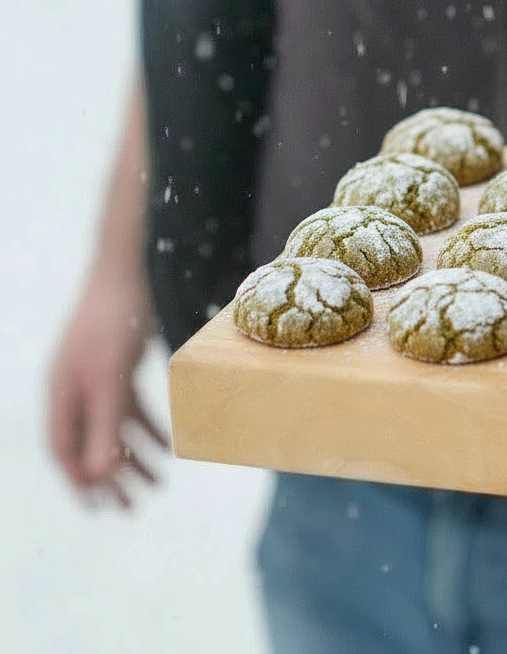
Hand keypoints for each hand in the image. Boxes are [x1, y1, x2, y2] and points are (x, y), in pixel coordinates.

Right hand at [48, 264, 167, 508]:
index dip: (81, 481)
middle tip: (131, 510)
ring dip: (134, 457)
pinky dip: (147, 428)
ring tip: (158, 487)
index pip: (65, 452)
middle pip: (90, 444)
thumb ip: (104, 428)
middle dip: (110, 479)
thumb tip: (97, 477)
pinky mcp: (118, 366)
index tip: (102, 507)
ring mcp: (96, 379)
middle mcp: (74, 392)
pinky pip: (130, 407)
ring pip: (113, 429)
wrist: (127, 273)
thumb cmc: (113, 324)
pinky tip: (168, 448)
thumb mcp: (110, 381)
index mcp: (61, 397)